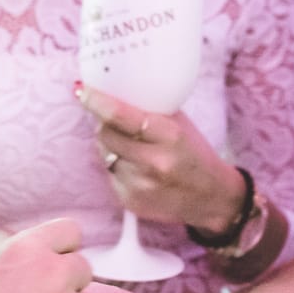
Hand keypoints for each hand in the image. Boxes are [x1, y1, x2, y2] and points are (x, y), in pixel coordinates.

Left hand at [76, 83, 244, 234]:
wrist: (212, 198)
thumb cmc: (195, 155)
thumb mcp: (180, 125)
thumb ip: (150, 110)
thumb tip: (114, 91)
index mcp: (168, 136)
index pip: (119, 115)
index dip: (96, 101)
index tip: (81, 90)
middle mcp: (153, 162)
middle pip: (105, 134)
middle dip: (104, 124)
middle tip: (113, 121)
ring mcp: (140, 185)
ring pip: (104, 155)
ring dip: (110, 146)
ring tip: (131, 147)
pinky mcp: (130, 202)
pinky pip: (109, 175)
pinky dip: (117, 167)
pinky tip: (136, 168)